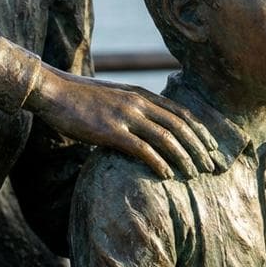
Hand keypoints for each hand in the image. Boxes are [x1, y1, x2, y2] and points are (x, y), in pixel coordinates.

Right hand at [25, 64, 219, 178]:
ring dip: (184, 157)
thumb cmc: (80, 97)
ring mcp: (125, 116)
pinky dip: (158, 163)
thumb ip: (132, 107)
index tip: (212, 147)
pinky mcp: (110, 131)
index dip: (200, 131)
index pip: (181, 112)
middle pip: (179, 126)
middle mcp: (138, 103)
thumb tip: (146, 123)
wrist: (53, 91)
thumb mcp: (113, 96)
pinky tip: (167, 175)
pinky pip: (142, 149)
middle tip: (211, 166)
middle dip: (199, 147)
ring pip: (166, 138)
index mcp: (141, 94)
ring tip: (194, 174)